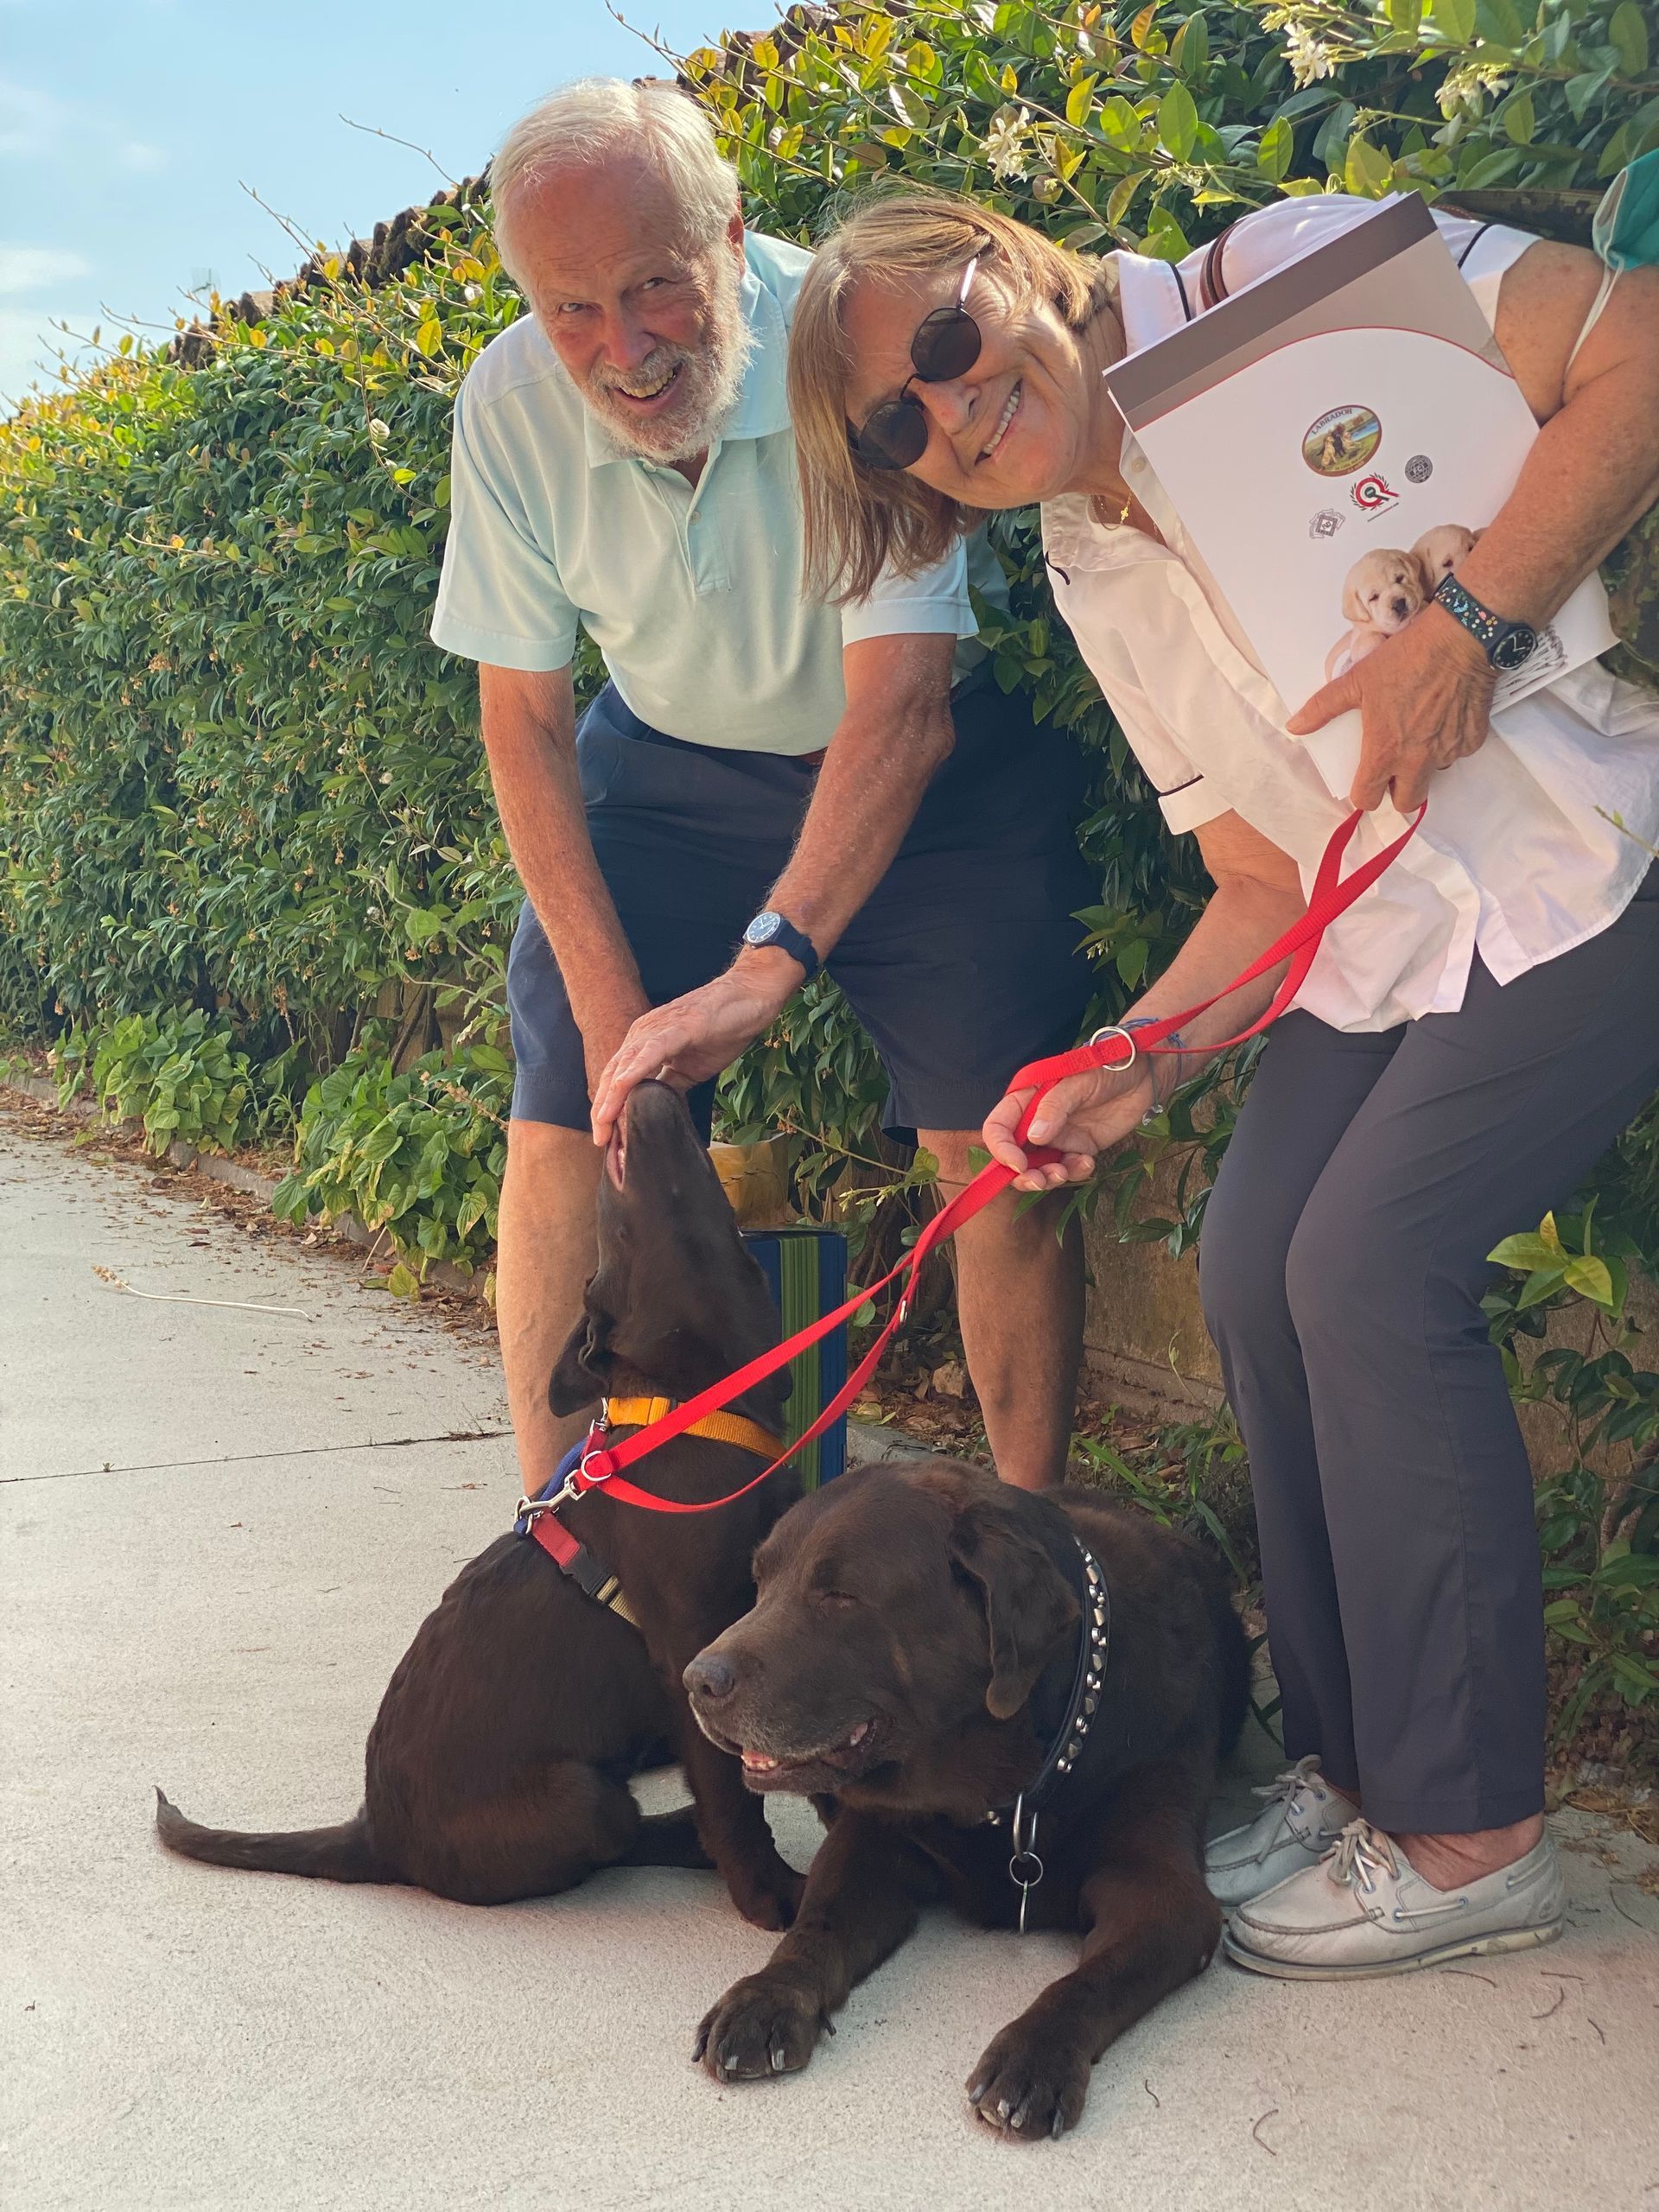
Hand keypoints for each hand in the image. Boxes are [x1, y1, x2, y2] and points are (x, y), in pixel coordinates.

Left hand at [588, 952, 797, 1145]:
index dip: (608, 1108)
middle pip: (614, 1074)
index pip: (618, 1079)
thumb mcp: (690, 1068)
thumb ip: (668, 1086)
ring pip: (626, 1065)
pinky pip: (652, 1051)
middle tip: (599, 1140)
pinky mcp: (679, 1027)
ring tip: (603, 1122)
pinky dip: (634, 1070)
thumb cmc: (723, 1027)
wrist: (750, 996)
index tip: (605, 1137)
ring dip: (612, 1095)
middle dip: (603, 1109)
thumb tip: (654, 1111)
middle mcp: (645, 1034)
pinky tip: (622, 1088)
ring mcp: (660, 1028)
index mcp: (646, 1043)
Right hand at [983, 1061, 1155, 1192]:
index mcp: (1027, 1098)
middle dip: (1023, 1174)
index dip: (1002, 1149)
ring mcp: (1058, 1136)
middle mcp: (1037, 1120)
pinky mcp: (1080, 1147)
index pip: (999, 1127)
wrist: (1144, 1073)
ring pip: (1039, 1167)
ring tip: (1066, 1172)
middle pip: (1015, 1155)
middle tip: (1041, 1181)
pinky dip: (1075, 1172)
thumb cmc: (1107, 1066)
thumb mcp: (1077, 1081)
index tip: (1018, 1164)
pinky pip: (1069, 1168)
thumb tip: (1033, 1137)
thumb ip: (1054, 1108)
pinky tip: (1088, 1162)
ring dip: (1048, 1177)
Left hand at [1287, 604, 1495, 812]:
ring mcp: (1448, 752)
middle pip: (1406, 803)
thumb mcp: (1356, 680)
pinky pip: (1456, 753)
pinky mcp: (1472, 740)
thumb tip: (1295, 726)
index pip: (1368, 799)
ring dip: (1423, 765)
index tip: (1364, 780)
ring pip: (1433, 775)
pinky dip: (1448, 742)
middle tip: (1393, 769)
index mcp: (1385, 751)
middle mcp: (1417, 760)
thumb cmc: (1405, 659)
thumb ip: (1323, 708)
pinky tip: (1443, 716)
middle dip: (1397, 793)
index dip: (1363, 793)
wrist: (1459, 639)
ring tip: (1418, 733)